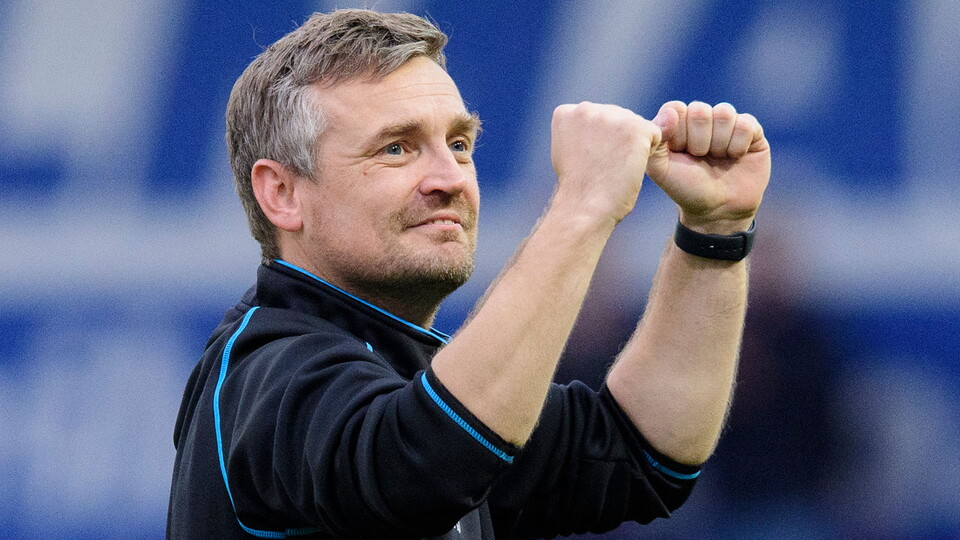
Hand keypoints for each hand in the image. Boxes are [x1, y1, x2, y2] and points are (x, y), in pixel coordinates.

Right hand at [551, 102, 661, 223]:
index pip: (597, 118)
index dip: (598, 142)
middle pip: (618, 118)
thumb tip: (615, 128)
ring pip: (637, 126)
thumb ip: (584, 132)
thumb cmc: (578, 188)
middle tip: (603, 167)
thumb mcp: (568, 152)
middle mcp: (586, 108)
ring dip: (633, 147)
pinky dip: (648, 153)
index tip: (587, 162)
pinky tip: (630, 167)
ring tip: (615, 168)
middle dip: (618, 141)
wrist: (584, 207)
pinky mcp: (636, 127)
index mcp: (567, 112)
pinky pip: (655, 134)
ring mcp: (611, 116)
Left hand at [646, 101, 770, 233]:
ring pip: (724, 113)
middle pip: (700, 110)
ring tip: (717, 158)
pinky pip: (745, 123)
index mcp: (678, 124)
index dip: (678, 132)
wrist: (718, 210)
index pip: (676, 108)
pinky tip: (735, 157)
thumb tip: (672, 112)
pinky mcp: (751, 130)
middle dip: (698, 141)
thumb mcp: (660, 170)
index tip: (679, 153)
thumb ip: (654, 140)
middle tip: (700, 158)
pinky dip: (738, 145)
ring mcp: (727, 123)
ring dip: (719, 143)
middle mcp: (703, 120)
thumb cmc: (686, 189)